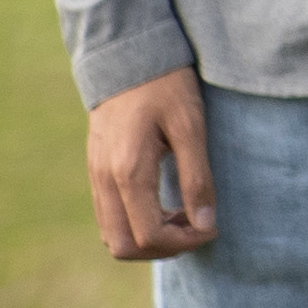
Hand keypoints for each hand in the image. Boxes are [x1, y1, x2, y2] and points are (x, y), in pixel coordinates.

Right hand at [86, 70, 216, 260]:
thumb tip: (207, 223)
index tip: (211, 227)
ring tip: (183, 216)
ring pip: (112, 236)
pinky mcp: (96, 172)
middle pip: (123, 247)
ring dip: (149, 239)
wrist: (127, 58)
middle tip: (197, 227)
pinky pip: (109, 217)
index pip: (149, 236)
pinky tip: (165, 206)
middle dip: (163, 249)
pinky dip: (136, 225)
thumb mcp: (191, 128)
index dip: (184, 242)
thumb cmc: (165, 88)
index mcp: (128, 172)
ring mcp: (95, 177)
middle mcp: (104, 181)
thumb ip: (198, 178)